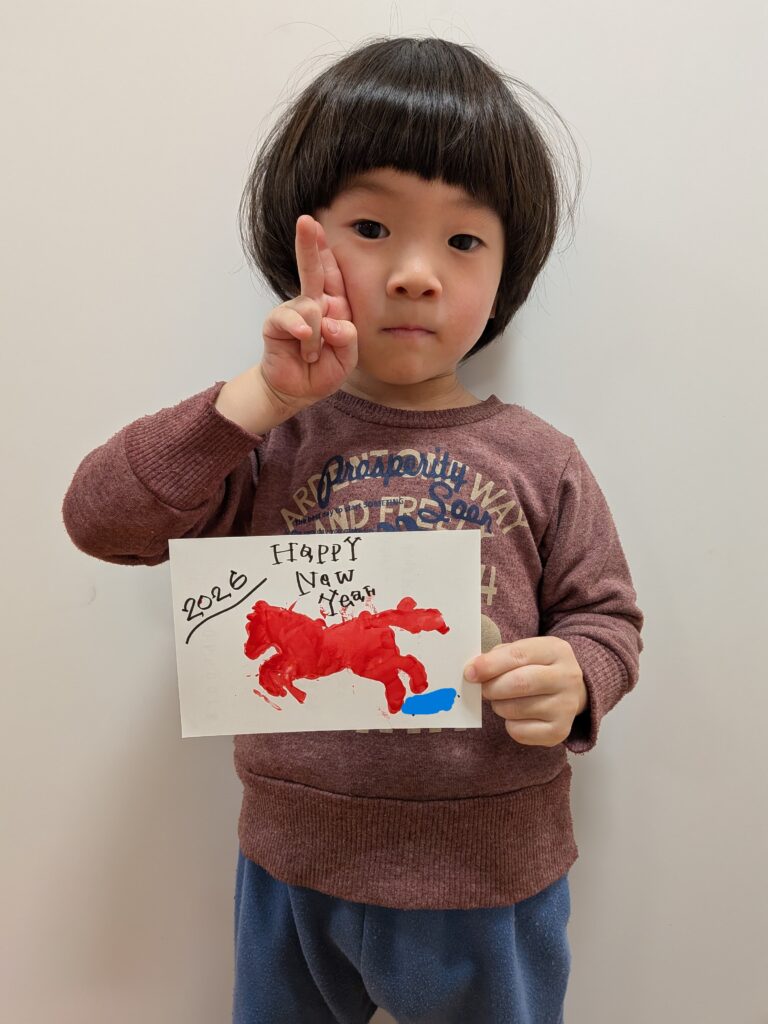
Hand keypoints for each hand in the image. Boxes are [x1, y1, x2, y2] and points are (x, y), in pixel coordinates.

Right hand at [260, 214, 357, 410]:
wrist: (296, 391)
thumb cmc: (322, 371)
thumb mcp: (346, 358)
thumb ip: (347, 339)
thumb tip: (332, 321)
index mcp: (334, 306)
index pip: (332, 274)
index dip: (326, 251)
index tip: (318, 225)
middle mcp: (313, 303)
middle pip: (313, 270)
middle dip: (309, 245)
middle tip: (306, 221)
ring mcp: (293, 312)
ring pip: (311, 306)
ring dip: (317, 336)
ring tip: (314, 355)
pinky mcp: (276, 323)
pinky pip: (291, 318)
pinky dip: (302, 332)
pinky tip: (306, 344)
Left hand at [463, 637, 587, 746]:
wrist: (569, 692)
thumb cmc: (536, 668)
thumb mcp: (524, 652)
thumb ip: (498, 656)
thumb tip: (473, 670)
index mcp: (556, 650)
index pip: (518, 655)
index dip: (490, 664)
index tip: (470, 672)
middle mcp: (567, 677)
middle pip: (520, 683)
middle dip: (492, 687)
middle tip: (483, 689)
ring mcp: (566, 706)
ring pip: (516, 709)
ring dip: (498, 706)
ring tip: (502, 700)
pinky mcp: (560, 731)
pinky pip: (520, 732)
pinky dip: (509, 725)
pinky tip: (516, 716)